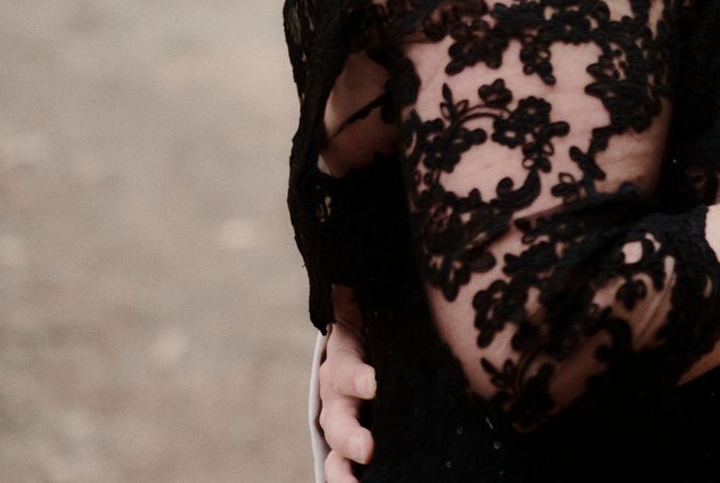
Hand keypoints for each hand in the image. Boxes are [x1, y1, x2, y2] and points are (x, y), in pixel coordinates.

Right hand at [316, 287, 376, 481]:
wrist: (373, 342)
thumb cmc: (384, 322)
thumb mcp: (379, 308)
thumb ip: (374, 292)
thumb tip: (379, 260)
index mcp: (344, 358)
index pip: (346, 369)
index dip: (359, 377)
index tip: (376, 384)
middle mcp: (337, 395)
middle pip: (337, 418)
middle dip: (351, 435)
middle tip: (369, 447)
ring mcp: (341, 422)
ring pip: (335, 450)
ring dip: (343, 469)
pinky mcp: (353, 443)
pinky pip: (343, 468)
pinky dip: (345, 480)